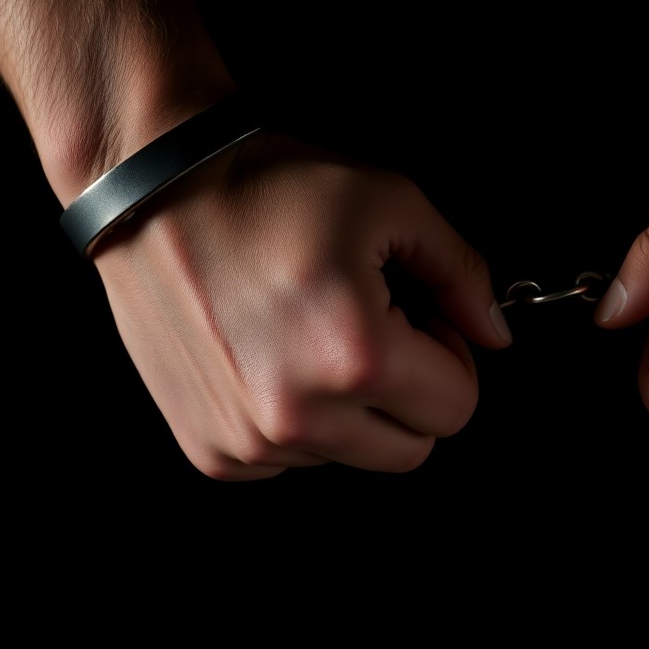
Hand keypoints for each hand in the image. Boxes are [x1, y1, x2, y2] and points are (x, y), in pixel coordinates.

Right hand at [91, 132, 511, 479]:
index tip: (417, 316)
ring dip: (350, 408)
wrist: (152, 191)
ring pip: (351, 456)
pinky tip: (272, 355)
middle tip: (375, 328)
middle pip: (411, 449)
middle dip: (409, 392)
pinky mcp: (212, 451)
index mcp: (356, 358)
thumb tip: (496, 333)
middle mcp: (301, 417)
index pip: (458, 408)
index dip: (449, 356)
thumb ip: (462, 275)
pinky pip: (290, 460)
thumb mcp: (391, 203)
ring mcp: (249, 442)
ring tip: (311, 332)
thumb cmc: (269, 188)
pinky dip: (296, 421)